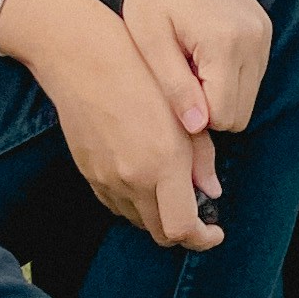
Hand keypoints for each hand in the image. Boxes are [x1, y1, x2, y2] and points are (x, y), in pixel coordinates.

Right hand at [0, 0, 223, 248]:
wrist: (82, 59)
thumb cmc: (140, 74)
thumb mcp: (183, 113)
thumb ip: (200, 159)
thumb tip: (211, 190)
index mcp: (162, 164)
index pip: (182, 229)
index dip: (202, 238)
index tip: (215, 231)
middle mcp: (132, 180)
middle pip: (160, 233)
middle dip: (183, 230)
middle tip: (199, 213)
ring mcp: (106, 179)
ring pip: (137, 220)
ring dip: (158, 215)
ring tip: (171, 190)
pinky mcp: (89, 173)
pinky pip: (116, 204)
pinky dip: (134, 203)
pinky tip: (144, 179)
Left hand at [105, 0, 272, 136]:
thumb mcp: (150, 43)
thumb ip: (175, 88)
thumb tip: (198, 128)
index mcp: (224, 43)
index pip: (223, 117)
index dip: (193, 115)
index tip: (171, 88)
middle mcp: (253, 39)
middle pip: (240, 114)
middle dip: (209, 108)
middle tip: (178, 77)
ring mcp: (263, 33)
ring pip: (248, 98)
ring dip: (219, 93)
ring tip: (189, 64)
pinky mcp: (264, 29)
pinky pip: (253, 77)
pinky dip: (230, 78)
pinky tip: (203, 55)